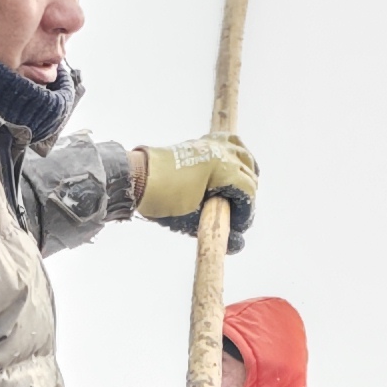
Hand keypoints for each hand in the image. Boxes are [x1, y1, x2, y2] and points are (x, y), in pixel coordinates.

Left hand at [134, 132, 259, 242]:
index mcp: (222, 168)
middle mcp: (221, 152)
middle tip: (234, 215)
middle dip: (245, 196)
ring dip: (245, 172)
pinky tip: (231, 167)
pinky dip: (234, 154)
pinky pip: (228, 142)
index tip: (238, 226)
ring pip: (243, 154)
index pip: (248, 190)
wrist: (137, 178)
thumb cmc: (162, 199)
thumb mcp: (191, 219)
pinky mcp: (201, 142)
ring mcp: (211, 144)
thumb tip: (236, 243)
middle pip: (249, 173)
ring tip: (236, 193)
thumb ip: (217, 229)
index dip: (245, 212)